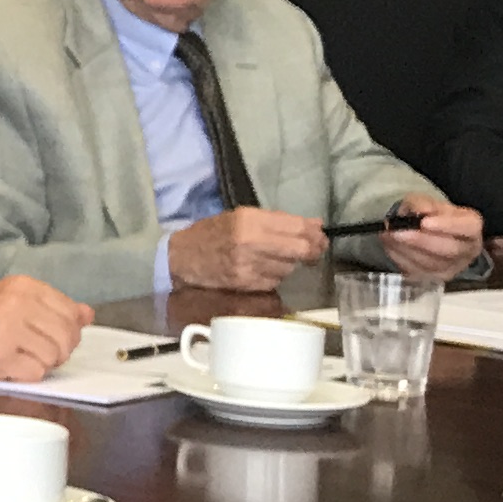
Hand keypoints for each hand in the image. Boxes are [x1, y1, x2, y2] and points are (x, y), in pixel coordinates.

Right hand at [0, 276, 91, 381]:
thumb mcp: (11, 298)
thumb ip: (50, 305)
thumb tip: (87, 314)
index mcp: (24, 286)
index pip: (71, 311)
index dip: (70, 330)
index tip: (56, 336)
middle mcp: (18, 303)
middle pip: (66, 336)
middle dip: (59, 351)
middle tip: (41, 353)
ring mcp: (9, 329)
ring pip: (53, 356)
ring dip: (42, 364)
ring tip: (22, 358)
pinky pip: (35, 373)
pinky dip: (26, 375)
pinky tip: (11, 366)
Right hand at [165, 207, 325, 290]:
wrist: (181, 257)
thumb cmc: (213, 233)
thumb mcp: (243, 217)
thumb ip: (279, 221)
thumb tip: (316, 225)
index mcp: (250, 220)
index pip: (297, 227)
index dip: (315, 234)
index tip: (321, 236)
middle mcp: (250, 242)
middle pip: (300, 250)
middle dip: (312, 251)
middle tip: (314, 251)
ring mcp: (248, 266)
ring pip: (289, 268)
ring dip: (289, 264)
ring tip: (275, 258)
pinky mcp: (245, 284)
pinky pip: (274, 282)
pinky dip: (274, 276)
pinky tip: (262, 269)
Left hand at [382, 195, 481, 280]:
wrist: (426, 231)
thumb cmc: (430, 215)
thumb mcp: (426, 202)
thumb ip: (423, 205)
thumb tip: (420, 212)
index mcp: (472, 227)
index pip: (468, 227)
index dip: (447, 226)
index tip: (424, 222)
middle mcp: (468, 250)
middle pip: (450, 250)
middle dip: (421, 241)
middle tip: (397, 232)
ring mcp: (453, 268)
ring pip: (432, 264)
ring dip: (406, 250)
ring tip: (388, 236)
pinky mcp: (435, 279)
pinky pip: (418, 272)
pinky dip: (400, 258)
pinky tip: (390, 246)